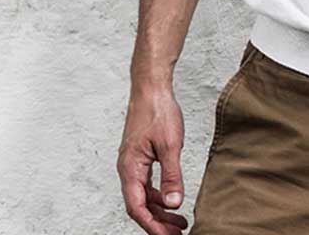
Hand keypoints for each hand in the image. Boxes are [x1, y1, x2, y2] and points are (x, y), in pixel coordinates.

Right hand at [118, 87, 187, 234]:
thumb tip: (174, 204)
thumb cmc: (158, 111)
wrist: (150, 88)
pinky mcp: (140, 157)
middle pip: (139, 206)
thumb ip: (172, 177)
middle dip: (158, 223)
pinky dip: (159, 196)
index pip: (137, 207)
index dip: (153, 226)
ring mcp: (132, 163)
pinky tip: (172, 199)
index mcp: (130, 168)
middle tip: (178, 234)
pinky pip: (146, 184)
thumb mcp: (170, 146)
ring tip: (180, 222)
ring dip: (160, 211)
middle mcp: (127, 168)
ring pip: (143, 196)